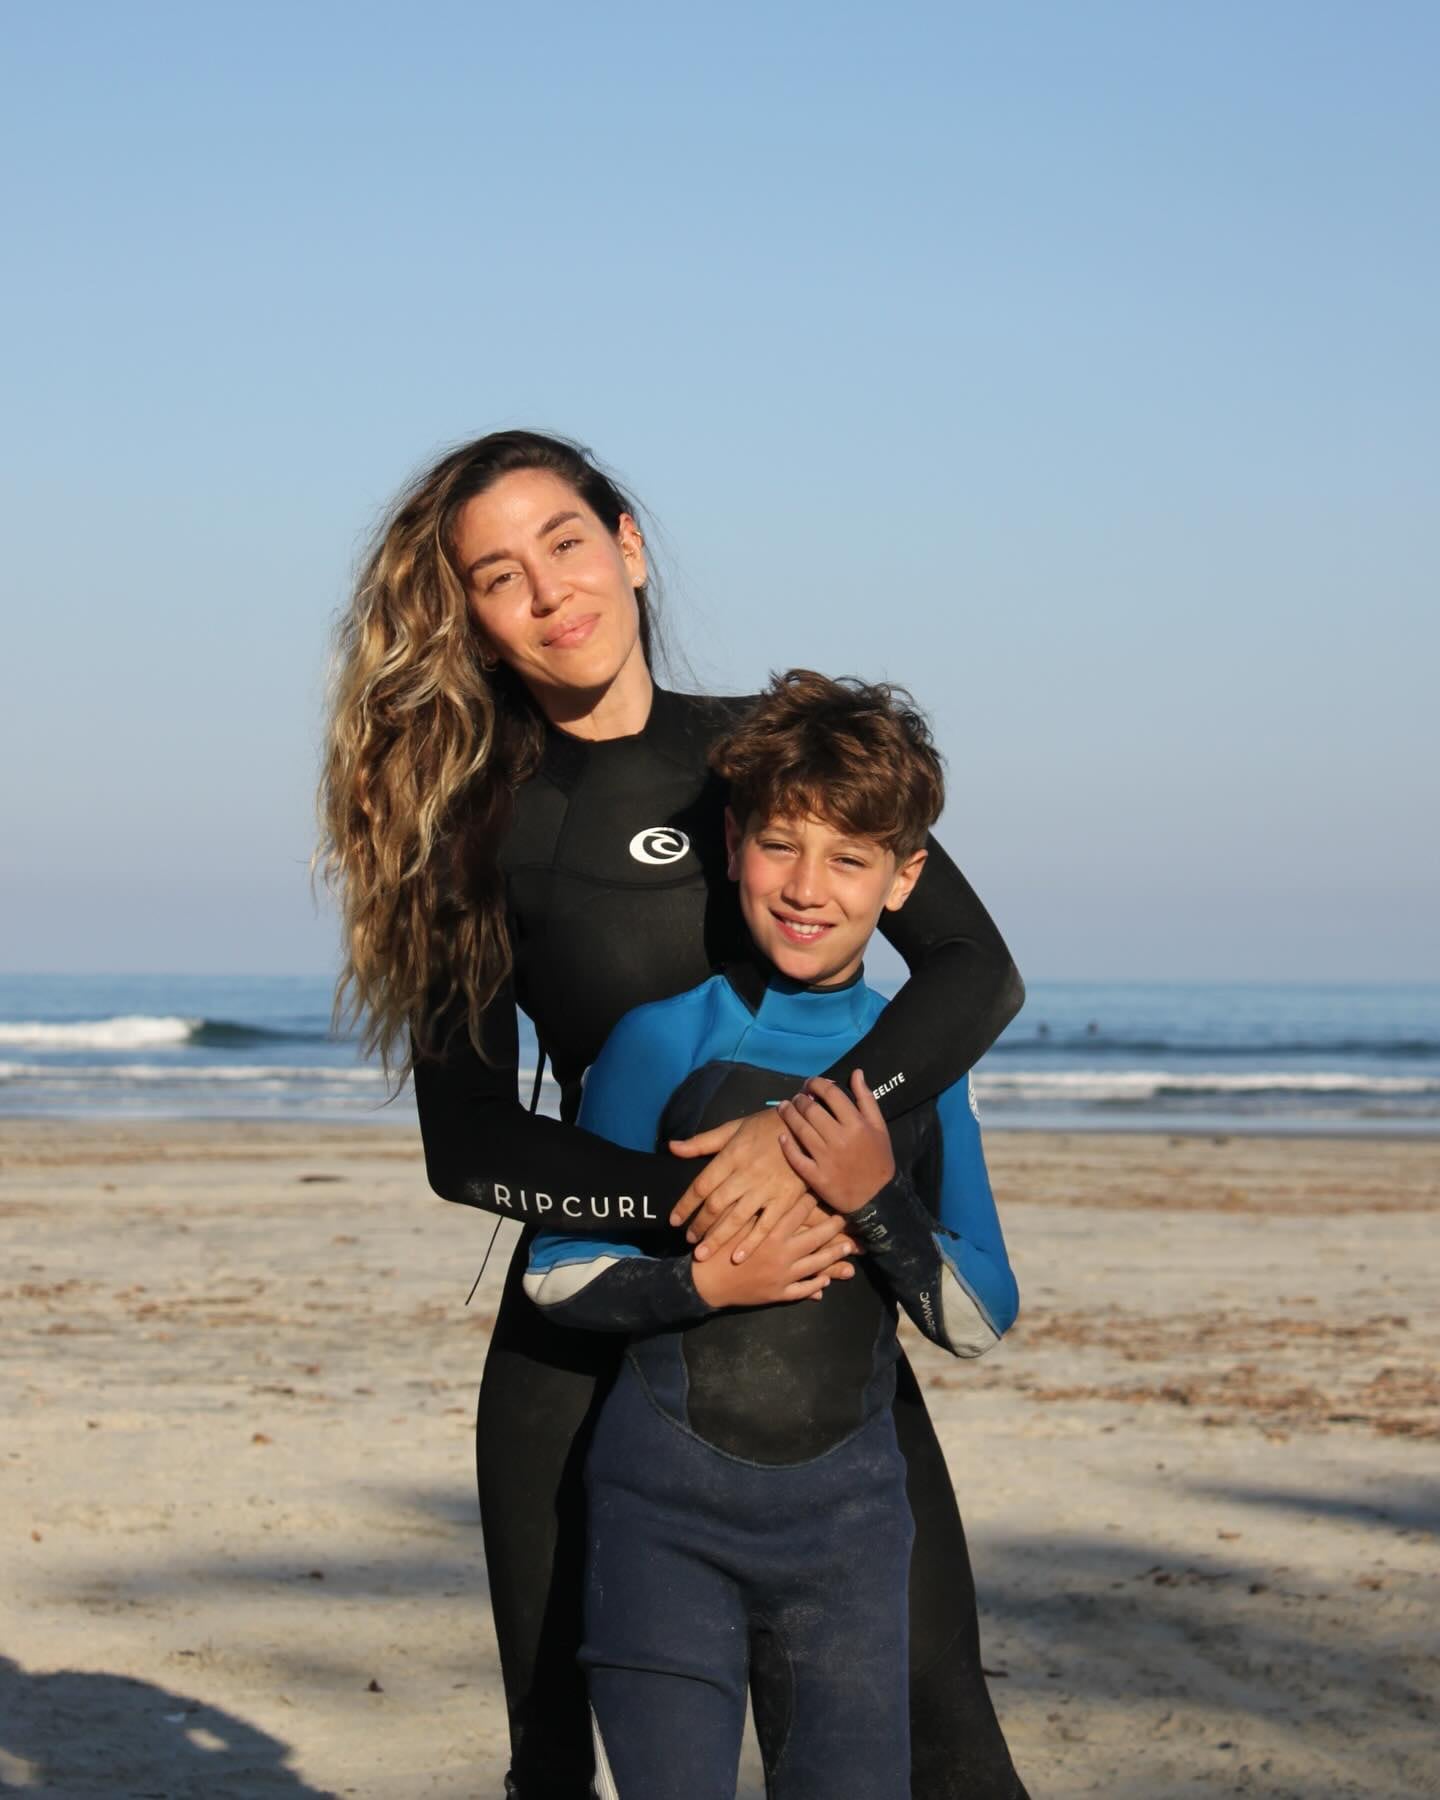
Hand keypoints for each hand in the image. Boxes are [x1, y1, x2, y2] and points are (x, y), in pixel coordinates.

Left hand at [669, 1108, 807, 1262]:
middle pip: (715, 1205)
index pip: (701, 1185)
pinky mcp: (785, 1200)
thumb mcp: (733, 1128)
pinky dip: (752, 1242)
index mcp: (731, 1156)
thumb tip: (672, 1147)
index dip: (685, 1205)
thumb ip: (702, 1142)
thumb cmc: (766, 1127)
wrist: (807, 1128)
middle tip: (688, 1240)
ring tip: (702, 1254)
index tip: (674, 1221)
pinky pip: (766, 1225)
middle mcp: (745, 1174)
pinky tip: (738, 1257)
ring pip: (736, 1219)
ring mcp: (766, 1189)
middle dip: (699, 1225)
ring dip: (717, 1239)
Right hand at [691, 1196, 854, 1308]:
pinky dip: (815, 1286)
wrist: (705, 1282)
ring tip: (848, 1249)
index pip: (798, 1213)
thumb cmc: (715, 1247)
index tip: (824, 1193)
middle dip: (833, 1229)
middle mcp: (781, 1253)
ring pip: (815, 1265)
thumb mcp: (732, 1222)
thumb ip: (752, 1206)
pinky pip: (802, 1290)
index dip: (812, 1202)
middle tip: (846, 1220)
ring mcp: (782, 1276)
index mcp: (769, 1233)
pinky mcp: (778, 1294)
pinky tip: (825, 1282)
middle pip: (815, 1239)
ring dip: (834, 1258)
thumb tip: (775, 1190)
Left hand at [776, 1070, 895, 1214]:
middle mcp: (840, 1138)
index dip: (817, 1083)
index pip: (831, 1094)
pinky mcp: (816, 1176)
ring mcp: (826, 1158)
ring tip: (784, 1107)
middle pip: (812, 1110)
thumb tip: (856, 1072)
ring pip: (800, 1129)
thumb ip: (866, 1099)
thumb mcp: (879, 1127)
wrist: (876, 1197)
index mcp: (857, 1124)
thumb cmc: (877, 1158)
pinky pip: (796, 1157)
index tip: (810, 1082)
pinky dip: (787, 1144)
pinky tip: (782, 1135)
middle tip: (796, 1097)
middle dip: (800, 1098)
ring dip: (788, 1114)